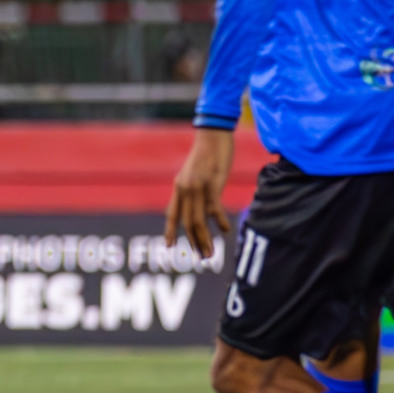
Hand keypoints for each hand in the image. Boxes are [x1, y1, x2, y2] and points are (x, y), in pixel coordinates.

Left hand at [165, 127, 235, 258]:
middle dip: (193, 242)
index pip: (172, 213)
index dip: (169, 230)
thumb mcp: (197, 173)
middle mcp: (184, 189)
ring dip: (204, 240)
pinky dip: (219, 222)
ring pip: (197, 221)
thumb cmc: (208, 152)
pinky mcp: (211, 185)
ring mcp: (197, 188)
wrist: (213, 135)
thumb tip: (203, 205)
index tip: (168, 246)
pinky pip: (214, 209)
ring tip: (210, 254)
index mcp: (179, 186)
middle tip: (201, 257)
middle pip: (187, 222)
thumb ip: (196, 189)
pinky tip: (225, 230)